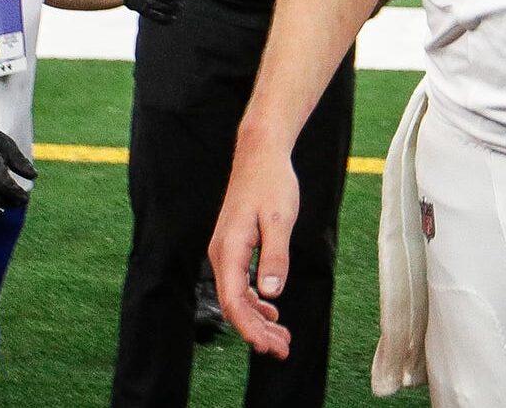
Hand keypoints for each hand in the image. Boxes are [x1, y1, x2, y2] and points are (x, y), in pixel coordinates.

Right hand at [209, 144, 302, 358]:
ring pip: (238, 297)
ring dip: (258, 320)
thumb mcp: (281, 220)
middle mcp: (221, 254)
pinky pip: (240, 284)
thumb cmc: (272, 184)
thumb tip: (270, 294)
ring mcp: (226, 252)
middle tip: (283, 350)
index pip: (233, 301)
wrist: (260, 155)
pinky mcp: (235, 247)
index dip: (249, 328)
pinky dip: (256, 302)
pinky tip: (272, 311)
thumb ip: (275, 257)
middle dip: (257, 331)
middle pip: (234, 305)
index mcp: (229, 250)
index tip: (267, 346)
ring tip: (282, 338)